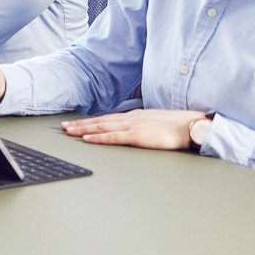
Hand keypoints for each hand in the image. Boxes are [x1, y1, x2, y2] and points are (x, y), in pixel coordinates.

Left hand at [59, 109, 206, 149]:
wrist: (191, 126)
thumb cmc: (177, 127)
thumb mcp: (155, 124)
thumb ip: (142, 127)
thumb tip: (133, 132)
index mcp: (134, 116)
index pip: (107, 118)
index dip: (90, 121)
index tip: (76, 123)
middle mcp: (130, 118)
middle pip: (99, 121)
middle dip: (80, 124)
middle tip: (63, 126)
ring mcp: (133, 126)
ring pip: (101, 126)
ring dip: (83, 128)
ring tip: (68, 131)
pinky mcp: (137, 136)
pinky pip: (113, 137)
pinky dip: (98, 137)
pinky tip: (87, 138)